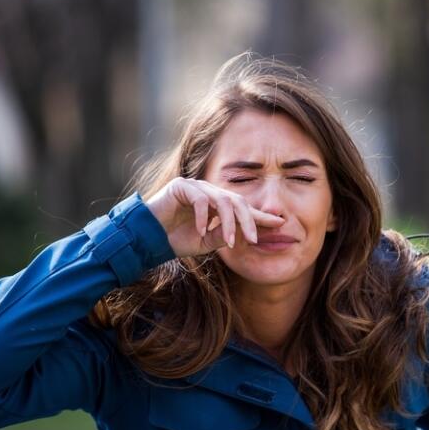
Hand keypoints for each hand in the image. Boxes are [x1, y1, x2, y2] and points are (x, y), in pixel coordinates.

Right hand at [144, 177, 285, 257]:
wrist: (148, 239)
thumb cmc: (176, 240)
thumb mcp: (207, 242)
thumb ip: (226, 236)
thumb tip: (247, 234)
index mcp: (218, 205)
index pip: (244, 209)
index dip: (261, 216)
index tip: (280, 224)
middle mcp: (210, 193)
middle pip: (238, 202)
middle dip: (249, 221)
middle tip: (255, 240)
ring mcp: (197, 187)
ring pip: (222, 201)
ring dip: (228, 223)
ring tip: (229, 242)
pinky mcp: (182, 186)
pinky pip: (201, 200)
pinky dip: (204, 217)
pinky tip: (201, 231)